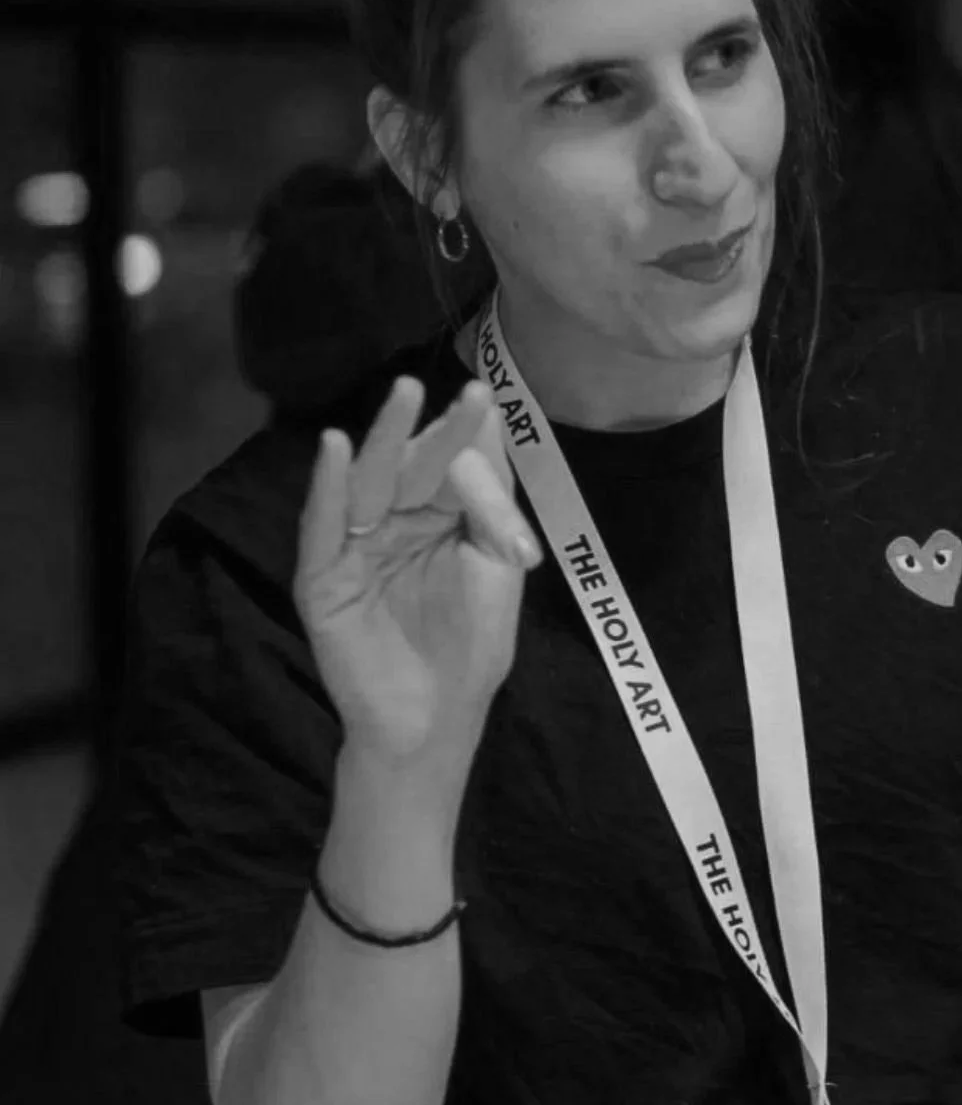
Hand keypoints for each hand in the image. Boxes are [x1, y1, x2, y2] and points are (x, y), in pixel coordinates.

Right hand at [294, 377, 541, 769]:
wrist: (435, 718)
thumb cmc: (472, 644)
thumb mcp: (497, 566)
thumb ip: (490, 504)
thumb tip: (483, 430)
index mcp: (440, 516)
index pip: (453, 465)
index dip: (468, 434)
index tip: (484, 394)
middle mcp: (395, 521)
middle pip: (411, 463)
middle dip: (429, 427)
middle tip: (442, 386)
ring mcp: (355, 546)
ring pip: (367, 481)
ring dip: (382, 437)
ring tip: (402, 395)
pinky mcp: (321, 576)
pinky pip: (322, 524)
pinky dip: (326, 485)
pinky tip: (334, 447)